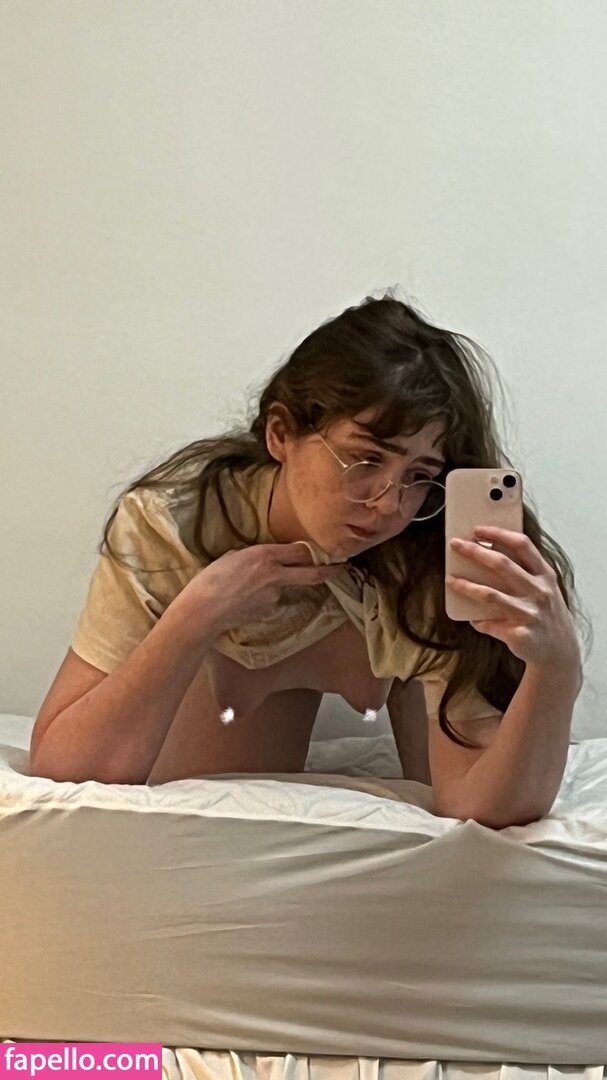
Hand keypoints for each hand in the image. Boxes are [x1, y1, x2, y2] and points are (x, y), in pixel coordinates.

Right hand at [176, 541, 342, 635]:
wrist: (203, 611)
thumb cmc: (210, 579)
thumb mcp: (232, 556)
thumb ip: (253, 555)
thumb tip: (264, 558)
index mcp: (264, 556)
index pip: (300, 551)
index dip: (316, 550)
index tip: (328, 551)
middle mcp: (275, 575)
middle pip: (311, 573)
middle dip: (330, 571)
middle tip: (343, 568)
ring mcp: (274, 596)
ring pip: (284, 587)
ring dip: (275, 585)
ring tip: (246, 587)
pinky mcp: (269, 611)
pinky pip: (270, 601)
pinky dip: (262, 599)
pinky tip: (244, 600)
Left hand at [446, 526, 581, 671]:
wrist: (559, 653)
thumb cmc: (546, 615)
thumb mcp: (545, 589)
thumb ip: (525, 573)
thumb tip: (488, 555)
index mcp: (545, 576)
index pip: (522, 545)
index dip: (499, 534)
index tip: (478, 530)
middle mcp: (539, 592)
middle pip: (501, 564)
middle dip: (475, 552)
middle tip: (455, 544)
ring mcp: (529, 614)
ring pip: (490, 595)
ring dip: (466, 586)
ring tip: (450, 580)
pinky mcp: (519, 634)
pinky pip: (488, 624)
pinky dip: (477, 620)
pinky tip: (471, 618)